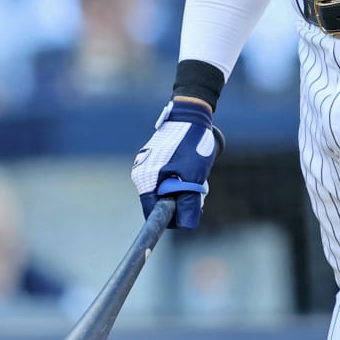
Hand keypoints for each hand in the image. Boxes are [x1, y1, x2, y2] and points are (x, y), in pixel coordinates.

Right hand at [130, 100, 223, 228]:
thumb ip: (188, 202)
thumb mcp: (193, 176)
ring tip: (197, 175)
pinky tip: (190, 168)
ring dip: (181, 189)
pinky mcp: (153, 158)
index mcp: (146, 180)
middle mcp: (140, 173)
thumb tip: (186, 224)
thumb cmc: (190, 144)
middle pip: (159, 202)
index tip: (189, 211)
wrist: (189, 115)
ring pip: (164, 190)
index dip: (172, 217)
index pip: (153, 213)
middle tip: (199, 189)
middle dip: (180, 201)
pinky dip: (178, 178)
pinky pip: (164, 178)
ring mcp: (145, 165)